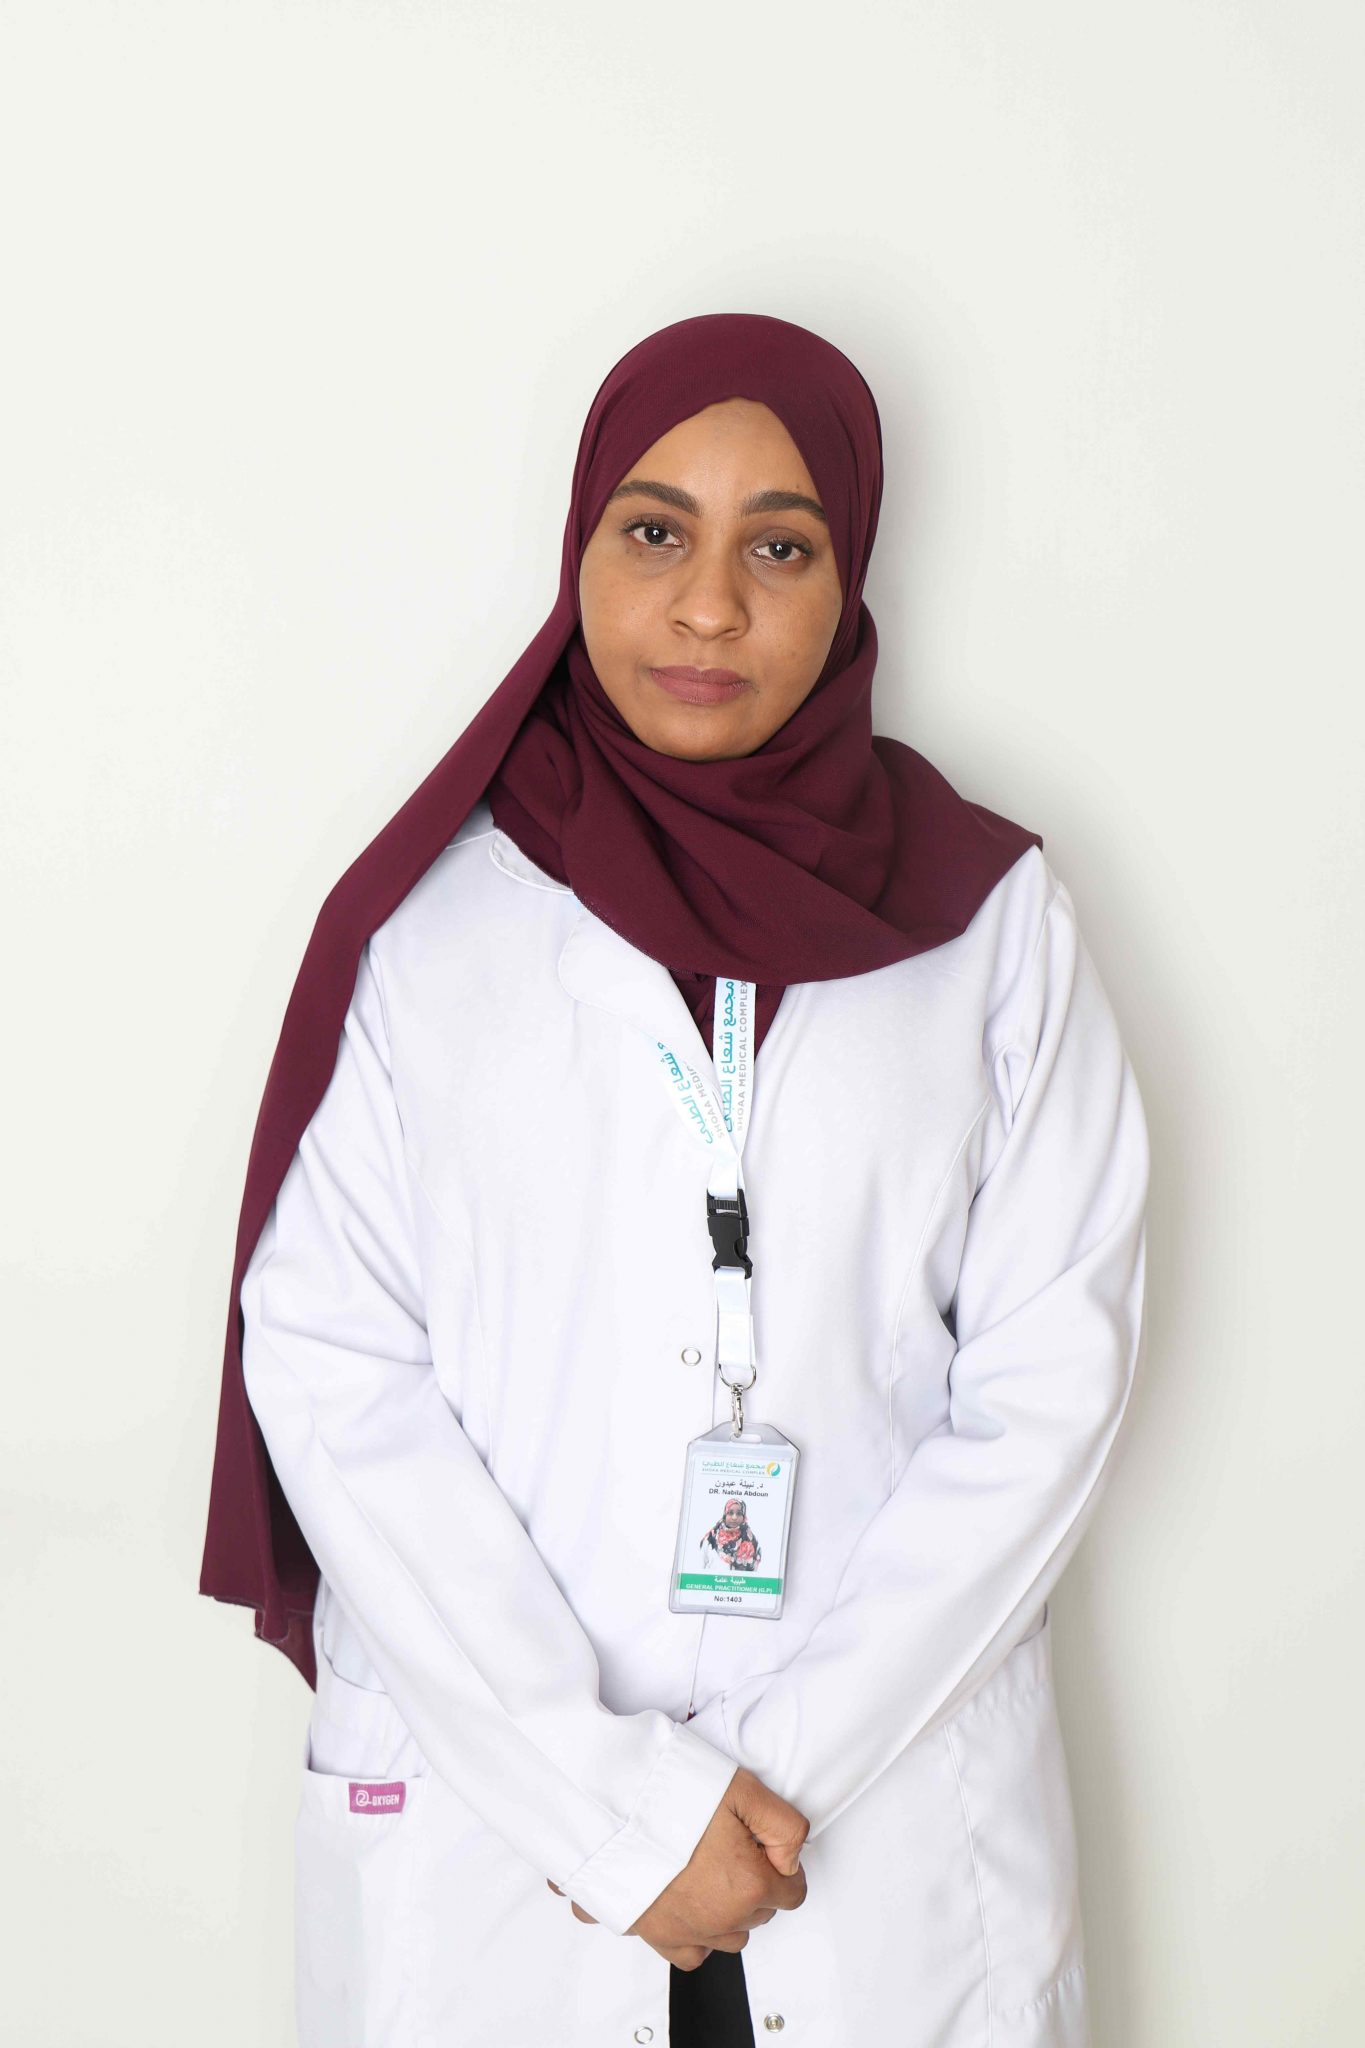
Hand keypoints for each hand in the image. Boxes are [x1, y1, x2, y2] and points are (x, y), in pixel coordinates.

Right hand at [547, 1766, 808, 1968]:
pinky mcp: (653, 1934)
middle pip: (760, 1914)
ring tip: (709, 1871)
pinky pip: (688, 1953)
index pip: (792, 1892)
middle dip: (755, 1884)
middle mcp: (719, 1918)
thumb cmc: (670, 1791)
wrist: (608, 1802)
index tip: (765, 1846)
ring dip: (728, 1912)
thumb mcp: (743, 1789)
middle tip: (731, 1846)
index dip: (783, 1864)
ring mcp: (686, 1930)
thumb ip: (786, 1826)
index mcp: (748, 1885)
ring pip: (728, 1937)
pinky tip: (687, 1904)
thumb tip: (792, 1858)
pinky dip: (693, 1935)